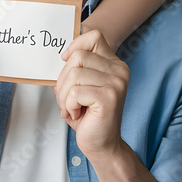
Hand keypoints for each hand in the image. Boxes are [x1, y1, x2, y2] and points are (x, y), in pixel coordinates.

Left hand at [54, 29, 129, 162]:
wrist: (102, 145)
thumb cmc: (88, 114)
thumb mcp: (81, 84)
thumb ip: (76, 66)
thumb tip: (62, 54)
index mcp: (114, 63)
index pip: (94, 36)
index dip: (75, 44)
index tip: (66, 59)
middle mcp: (119, 70)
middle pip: (78, 56)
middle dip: (63, 78)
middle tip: (65, 97)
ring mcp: (116, 83)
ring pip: (74, 74)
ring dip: (64, 94)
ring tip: (70, 107)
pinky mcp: (109, 97)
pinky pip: (75, 92)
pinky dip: (68, 104)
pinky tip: (77, 113)